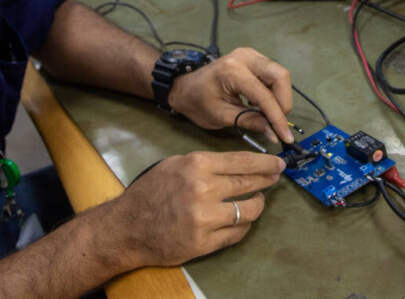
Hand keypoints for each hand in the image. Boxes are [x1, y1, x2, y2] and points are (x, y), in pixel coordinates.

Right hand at [105, 151, 285, 267]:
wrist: (127, 227)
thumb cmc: (151, 192)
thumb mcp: (175, 164)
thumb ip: (206, 163)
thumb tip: (239, 163)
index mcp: (196, 165)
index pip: (242, 161)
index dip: (265, 163)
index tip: (277, 163)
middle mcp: (203, 190)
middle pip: (249, 183)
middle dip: (267, 180)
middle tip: (275, 177)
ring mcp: (204, 218)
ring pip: (248, 210)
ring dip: (258, 205)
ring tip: (257, 201)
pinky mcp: (204, 242)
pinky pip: (237, 233)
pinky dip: (243, 225)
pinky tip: (242, 219)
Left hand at [168, 47, 294, 143]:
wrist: (184, 88)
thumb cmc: (197, 102)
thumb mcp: (222, 116)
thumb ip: (250, 122)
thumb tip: (274, 133)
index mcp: (232, 71)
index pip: (265, 95)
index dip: (277, 118)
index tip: (285, 137)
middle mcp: (244, 57)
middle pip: (280, 76)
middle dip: (283, 102)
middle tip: (278, 123)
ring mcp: (249, 54)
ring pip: (279, 74)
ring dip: (279, 97)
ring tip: (268, 115)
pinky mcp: (252, 58)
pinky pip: (272, 73)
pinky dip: (273, 90)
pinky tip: (261, 104)